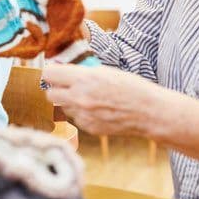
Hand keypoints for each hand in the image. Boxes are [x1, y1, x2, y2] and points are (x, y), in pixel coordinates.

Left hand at [42, 63, 169, 137]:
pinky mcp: (89, 128)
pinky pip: (76, 119)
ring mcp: (83, 115)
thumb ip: (83, 71)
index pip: (49, 75)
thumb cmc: (131, 87)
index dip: (52, 73)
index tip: (56, 73)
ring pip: (63, 108)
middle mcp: (79, 98)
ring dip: (70, 102)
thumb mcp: (106, 71)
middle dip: (56, 89)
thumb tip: (64, 70)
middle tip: (67, 86)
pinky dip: (82, 114)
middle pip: (50, 94)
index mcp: (84, 79)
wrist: (149, 112)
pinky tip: (98, 110)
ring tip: (89, 98)